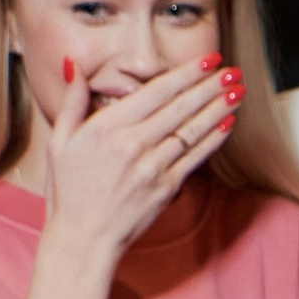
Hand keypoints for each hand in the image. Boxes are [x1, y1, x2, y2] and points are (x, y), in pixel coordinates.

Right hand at [38, 52, 239, 269]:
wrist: (83, 238)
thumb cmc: (69, 190)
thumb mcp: (59, 141)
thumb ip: (71, 102)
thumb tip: (74, 65)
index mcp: (108, 127)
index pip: (157, 92)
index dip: (187, 73)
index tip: (207, 60)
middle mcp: (133, 144)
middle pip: (181, 107)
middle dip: (210, 86)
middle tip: (233, 70)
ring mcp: (152, 168)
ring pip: (192, 131)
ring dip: (219, 108)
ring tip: (238, 91)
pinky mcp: (165, 189)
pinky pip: (194, 158)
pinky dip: (213, 139)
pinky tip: (227, 123)